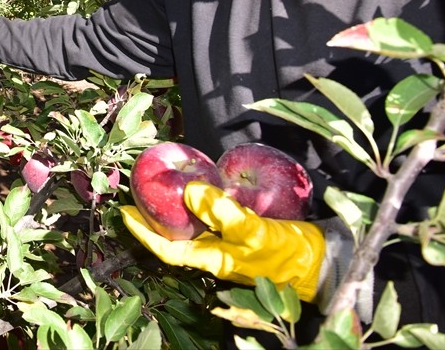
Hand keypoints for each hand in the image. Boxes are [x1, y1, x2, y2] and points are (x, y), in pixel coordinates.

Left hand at [121, 181, 324, 300]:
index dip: (142, 232)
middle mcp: (214, 253)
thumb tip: (189, 191)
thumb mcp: (253, 231)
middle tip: (138, 192)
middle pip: (174, 236)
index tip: (124, 212)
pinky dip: (201, 202)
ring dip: (174, 208)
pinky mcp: (241, 231)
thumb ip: (223, 213)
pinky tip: (199, 184)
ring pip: (192, 225)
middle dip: (154, 217)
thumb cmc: (286, 253)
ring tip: (161, 185)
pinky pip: (212, 216)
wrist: (320, 261)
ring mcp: (227, 244)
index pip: (165, 249)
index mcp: (211, 259)